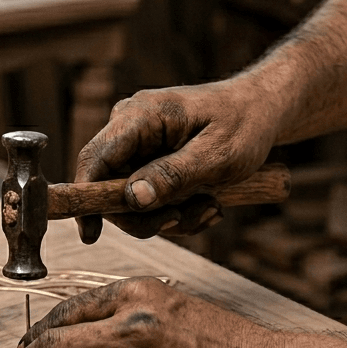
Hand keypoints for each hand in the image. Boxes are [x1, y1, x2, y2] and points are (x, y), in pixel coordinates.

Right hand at [74, 78, 281, 242]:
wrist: (261, 112)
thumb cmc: (244, 123)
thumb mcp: (217, 154)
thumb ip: (174, 175)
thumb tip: (134, 198)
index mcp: (139, 116)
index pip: (93, 160)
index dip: (86, 199)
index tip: (91, 235)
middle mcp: (128, 130)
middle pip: (108, 190)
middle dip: (146, 216)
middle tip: (185, 218)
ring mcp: (136, 149)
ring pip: (130, 204)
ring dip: (168, 218)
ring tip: (210, 207)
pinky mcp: (147, 165)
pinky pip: (147, 203)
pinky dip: (175, 213)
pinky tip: (205, 203)